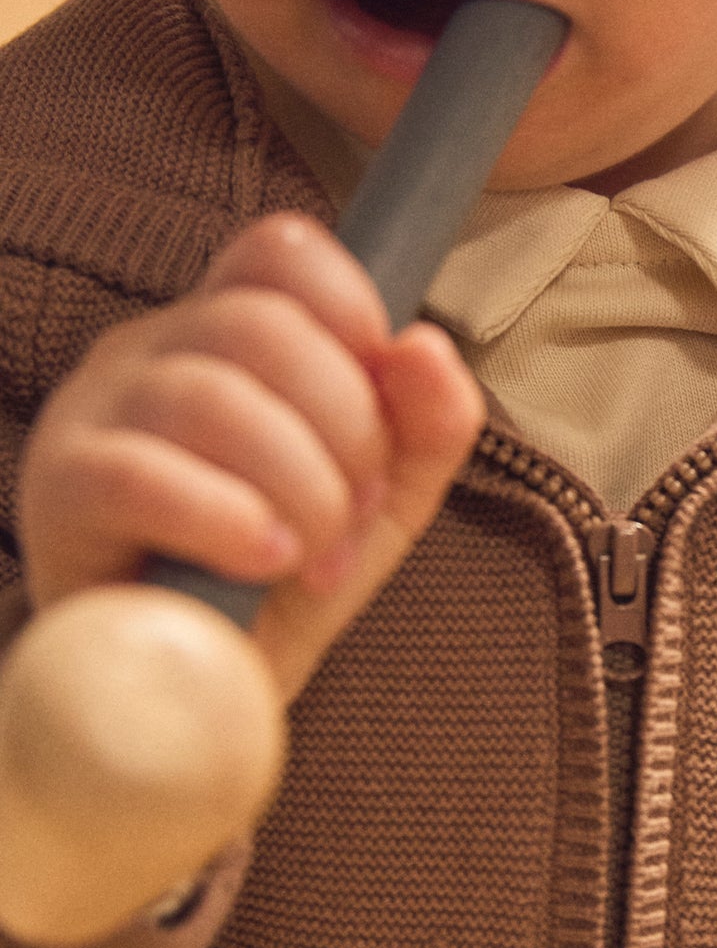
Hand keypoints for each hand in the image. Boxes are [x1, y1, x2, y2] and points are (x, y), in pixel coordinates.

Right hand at [17, 213, 484, 704]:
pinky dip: (225, 517)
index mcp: (227, 329)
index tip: (382, 391)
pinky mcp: (58, 492)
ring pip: (211, 396)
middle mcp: (151, 350)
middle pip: (262, 327)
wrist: (200, 695)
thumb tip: (423, 345)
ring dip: (298, 484)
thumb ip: (428, 420)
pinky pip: (140, 473)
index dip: (349, 304)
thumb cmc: (286, 578)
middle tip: (356, 513)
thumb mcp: (387, 498)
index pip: (279, 252)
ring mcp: (94, 411)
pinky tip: (262, 559)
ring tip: (314, 554)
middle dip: (343, 426)